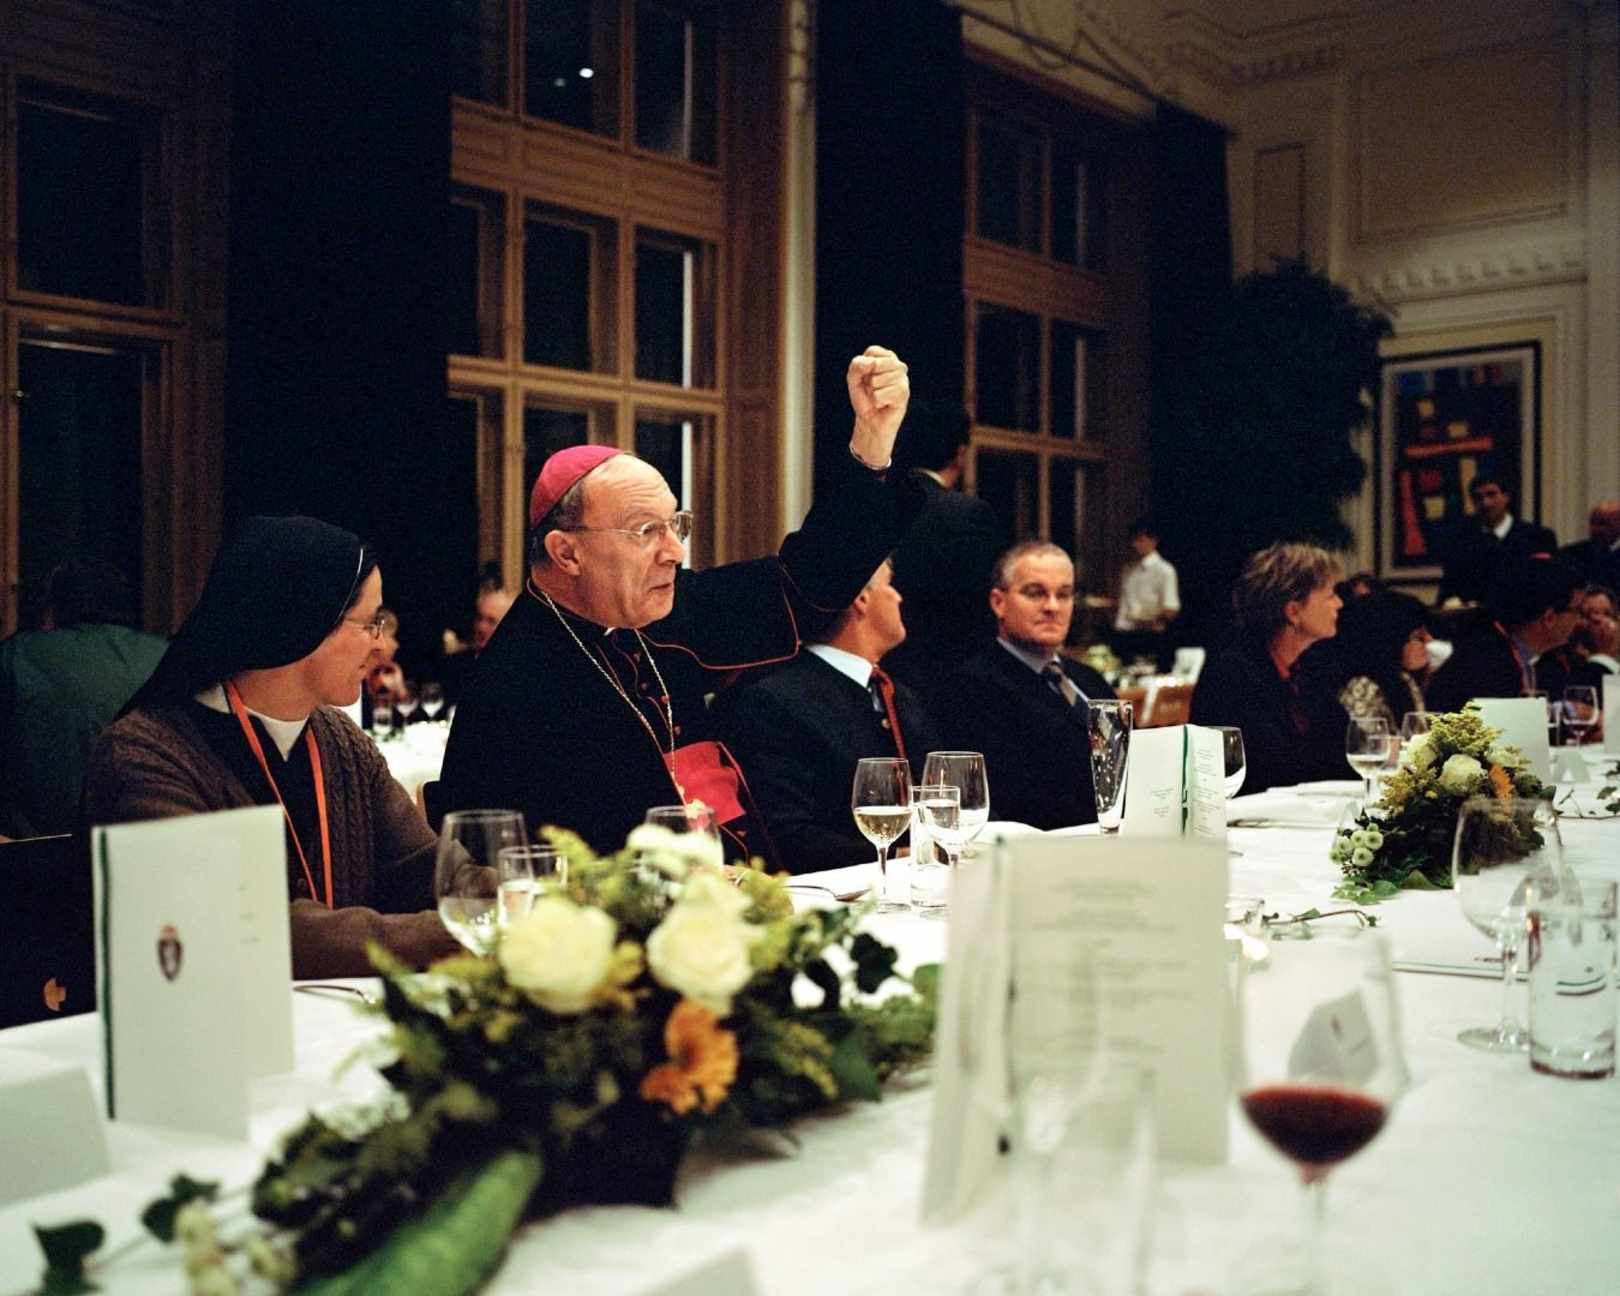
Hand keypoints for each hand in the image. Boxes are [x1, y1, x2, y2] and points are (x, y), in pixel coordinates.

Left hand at [846, 345, 908, 464]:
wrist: (871, 421)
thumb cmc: (864, 398)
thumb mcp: (854, 379)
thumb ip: (857, 366)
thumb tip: (872, 363)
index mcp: (887, 357)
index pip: (872, 352)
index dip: (864, 367)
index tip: (866, 378)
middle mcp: (899, 366)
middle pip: (875, 364)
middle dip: (868, 380)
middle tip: (872, 390)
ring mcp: (903, 379)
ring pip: (876, 380)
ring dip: (872, 392)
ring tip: (878, 397)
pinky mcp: (904, 393)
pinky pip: (879, 395)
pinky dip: (876, 402)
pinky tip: (883, 405)